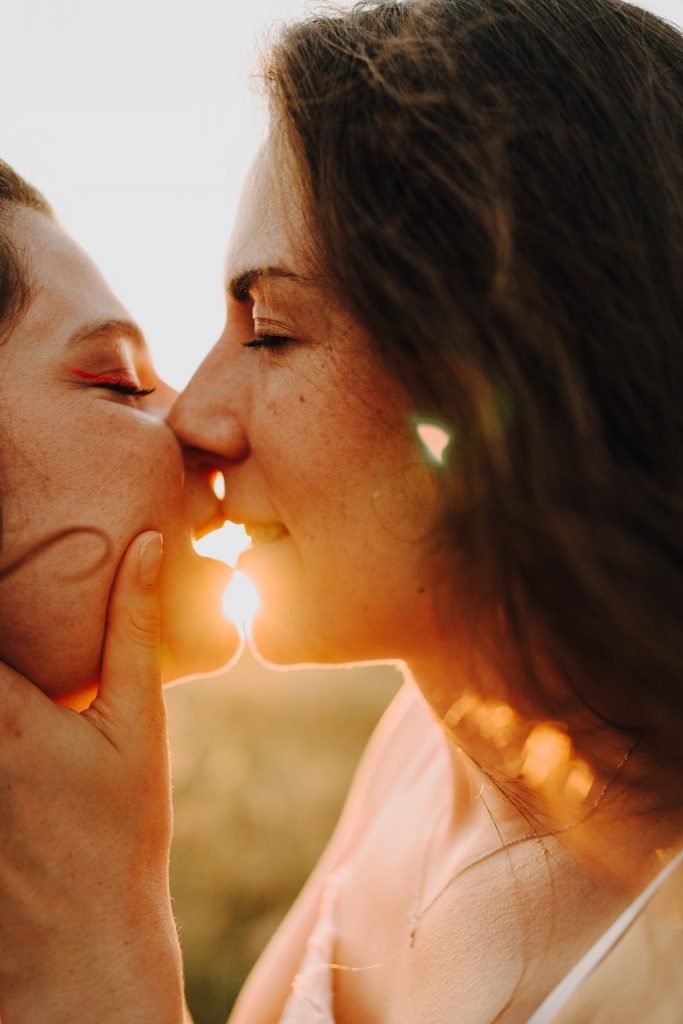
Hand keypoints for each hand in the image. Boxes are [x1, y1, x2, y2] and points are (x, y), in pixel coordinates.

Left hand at [0, 532, 184, 1023]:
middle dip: (1, 642)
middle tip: (23, 651)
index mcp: (3, 708)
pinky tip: (15, 740)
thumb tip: (149, 545)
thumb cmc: (122, 828)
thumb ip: (135, 626)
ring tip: (20, 686)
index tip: (9, 542)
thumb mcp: (139, 721)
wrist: (86, 936)